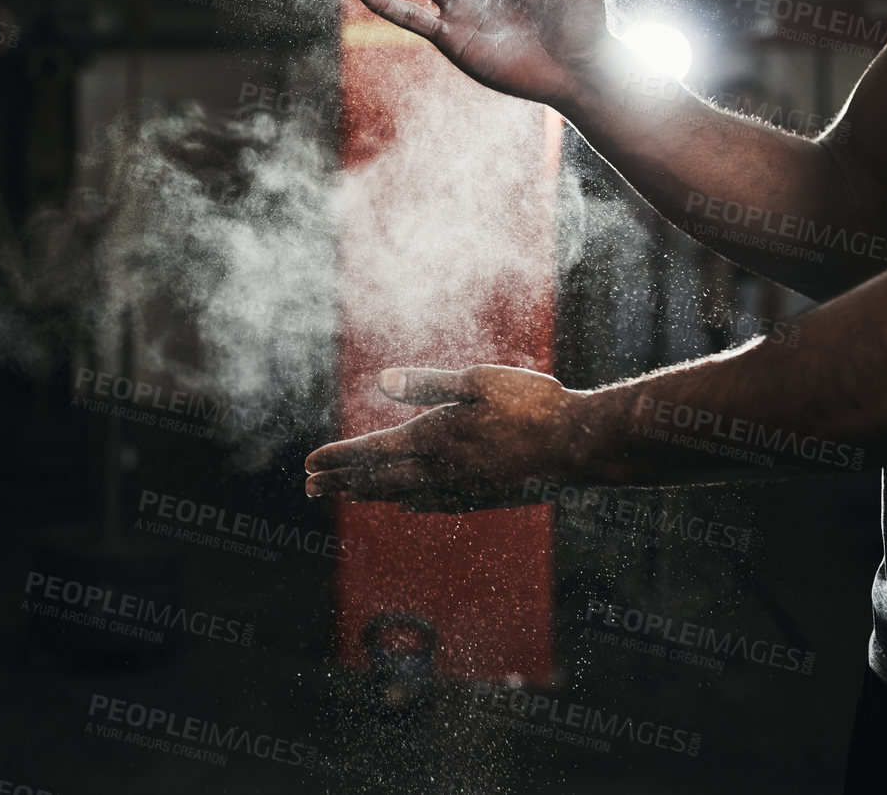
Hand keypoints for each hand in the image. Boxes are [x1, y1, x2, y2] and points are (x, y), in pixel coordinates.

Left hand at [304, 365, 587, 512]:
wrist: (578, 446)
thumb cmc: (531, 404)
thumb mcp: (478, 380)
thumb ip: (429, 384)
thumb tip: (382, 382)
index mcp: (434, 438)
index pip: (372, 451)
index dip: (338, 458)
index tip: (308, 463)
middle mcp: (440, 470)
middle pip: (378, 479)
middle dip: (341, 481)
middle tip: (310, 488)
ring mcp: (461, 488)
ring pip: (403, 494)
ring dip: (368, 493)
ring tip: (343, 494)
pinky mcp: (482, 497)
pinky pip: (433, 504)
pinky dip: (408, 503)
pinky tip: (403, 505)